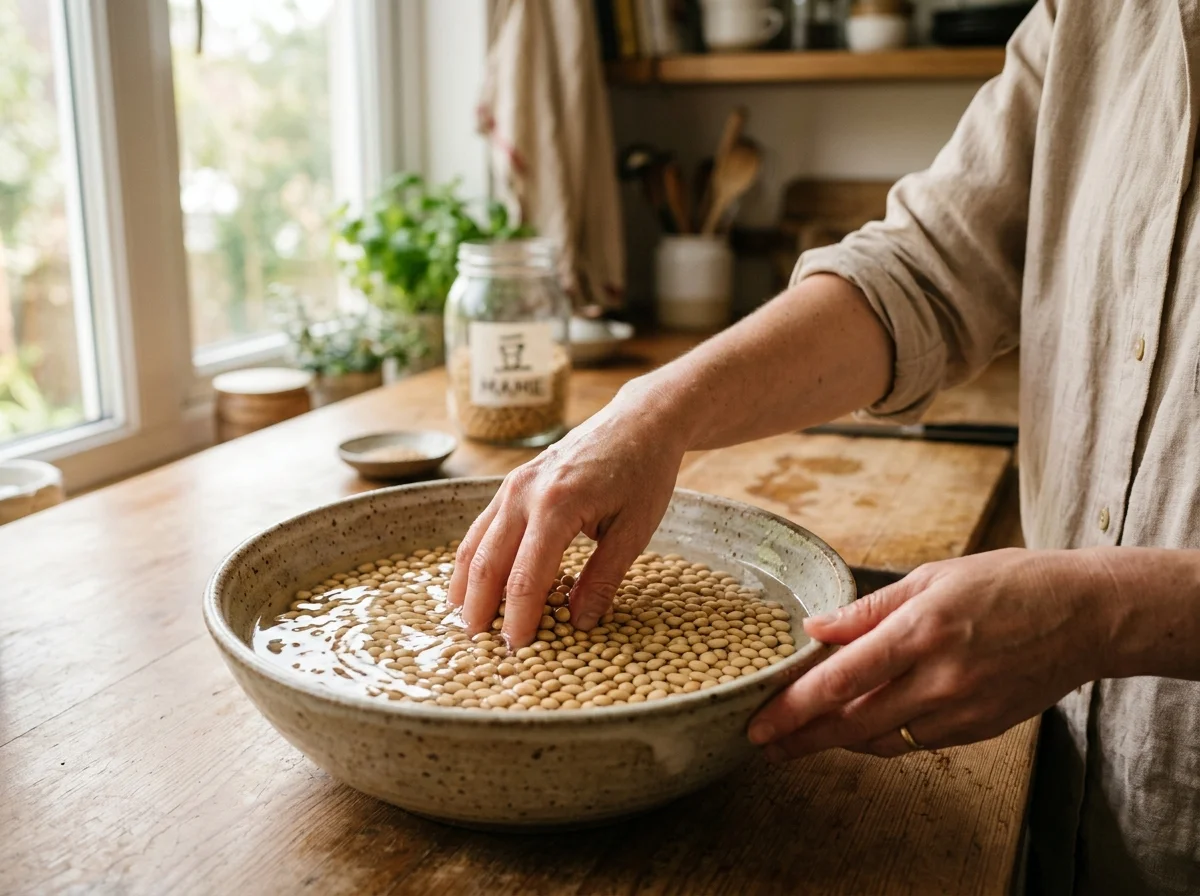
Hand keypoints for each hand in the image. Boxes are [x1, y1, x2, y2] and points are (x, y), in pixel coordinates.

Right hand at [447, 381, 688, 646]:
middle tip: (479, 647)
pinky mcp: (512, 483)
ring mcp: (513, 484)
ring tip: (465, 622)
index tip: (516, 649)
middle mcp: (524, 493)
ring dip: (466, 585)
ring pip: (475, 543)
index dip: (518, 618)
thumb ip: (603, 578)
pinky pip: (482, 526)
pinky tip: (470, 583)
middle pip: (487, 562)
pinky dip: (472, 558)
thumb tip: (579, 623)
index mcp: (558, 505)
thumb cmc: (644, 472)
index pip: (527, 577)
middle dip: (481, 608)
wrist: (639, 421)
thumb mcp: (635, 530)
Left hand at [747, 548, 1112, 758]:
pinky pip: (914, 742)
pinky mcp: (978, 729)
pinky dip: (878, 738)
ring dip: (835, 743)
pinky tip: (856, 730)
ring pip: (880, 740)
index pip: (841, 680)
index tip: (759, 723)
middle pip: (852, 723)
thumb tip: (815, 626)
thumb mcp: (932, 578)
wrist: (1085, 617)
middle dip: (801, 738)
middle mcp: (938, 678)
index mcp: (920, 631)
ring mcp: (960, 710)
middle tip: (763, 744)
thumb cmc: (1008, 584)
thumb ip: (868, 609)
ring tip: (799, 741)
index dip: (794, 707)